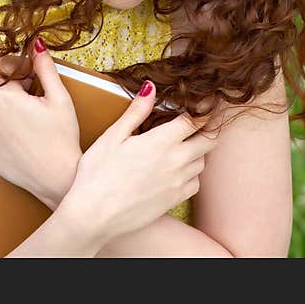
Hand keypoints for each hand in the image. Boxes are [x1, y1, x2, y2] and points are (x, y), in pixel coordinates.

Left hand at [0, 39, 81, 208]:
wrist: (53, 177)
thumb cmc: (60, 139)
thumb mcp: (59, 98)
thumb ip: (45, 68)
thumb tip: (37, 46)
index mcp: (3, 94)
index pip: (6, 65)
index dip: (24, 70)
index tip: (35, 80)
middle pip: (0, 85)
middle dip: (16, 89)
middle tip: (37, 105)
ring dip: (7, 105)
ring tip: (29, 122)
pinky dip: (0, 122)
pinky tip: (19, 133)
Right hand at [58, 81, 215, 242]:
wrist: (94, 216)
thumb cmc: (97, 174)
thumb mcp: (113, 136)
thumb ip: (136, 111)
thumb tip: (151, 87)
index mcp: (161, 141)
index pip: (196, 119)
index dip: (206, 108)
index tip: (209, 101)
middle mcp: (176, 161)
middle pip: (209, 140)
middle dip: (211, 126)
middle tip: (208, 118)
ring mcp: (177, 183)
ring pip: (202, 161)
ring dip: (200, 149)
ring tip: (189, 142)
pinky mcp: (175, 200)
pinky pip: (195, 182)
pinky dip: (193, 172)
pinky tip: (179, 168)